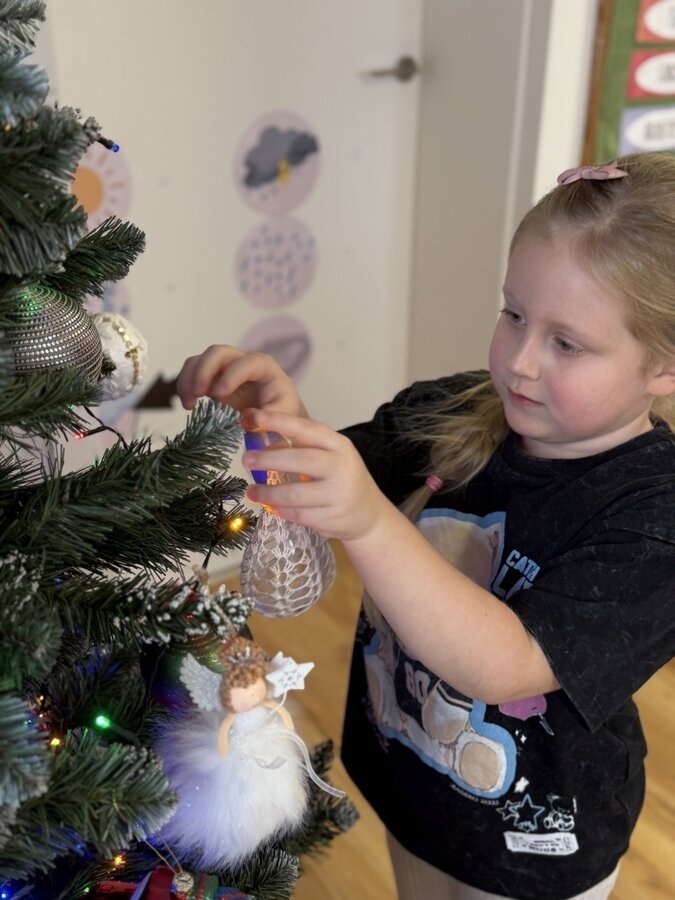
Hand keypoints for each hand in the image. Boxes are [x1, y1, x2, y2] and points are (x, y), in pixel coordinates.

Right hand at [176, 345, 307, 417]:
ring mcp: (225, 368)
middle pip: (219, 352)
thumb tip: (247, 419)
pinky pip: (193, 371)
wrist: (276, 415)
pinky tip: (189, 405)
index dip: (231, 375)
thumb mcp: (285, 418)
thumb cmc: (283, 413)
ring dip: (190, 378)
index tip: (220, 394)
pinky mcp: (212, 377)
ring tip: (189, 404)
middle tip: (199, 394)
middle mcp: (243, 362)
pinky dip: (185, 385)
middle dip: (204, 371)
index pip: (247, 362)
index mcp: (265, 368)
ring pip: (201, 359)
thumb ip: (270, 418)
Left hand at [240, 408, 394, 542]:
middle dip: (269, 459)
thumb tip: (261, 442)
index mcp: (338, 445)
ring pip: (296, 494)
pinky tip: (273, 507)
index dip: (277, 421)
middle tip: (246, 460)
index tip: (251, 417)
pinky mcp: (332, 519)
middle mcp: (341, 467)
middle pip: (300, 460)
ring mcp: (338, 495)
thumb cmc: (341, 478)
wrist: (370, 514)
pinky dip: (282, 511)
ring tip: (251, 492)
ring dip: (269, 493)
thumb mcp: (329, 456)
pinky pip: (299, 515)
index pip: (305, 429)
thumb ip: (301, 447)